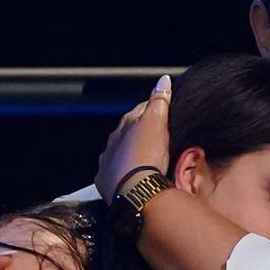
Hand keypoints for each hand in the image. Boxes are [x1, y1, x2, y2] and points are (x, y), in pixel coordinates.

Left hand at [95, 75, 173, 203]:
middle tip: (156, 136)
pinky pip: (113, 171)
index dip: (153, 108)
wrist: (134, 190)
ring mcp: (107, 160)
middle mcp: (113, 141)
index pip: (140, 109)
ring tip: (144, 157)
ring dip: (129, 151)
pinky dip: (121, 170)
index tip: (163, 110)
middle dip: (139, 131)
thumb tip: (163, 80)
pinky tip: (129, 174)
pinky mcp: (105, 180)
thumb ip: (159, 101)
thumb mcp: (156, 122)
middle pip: (128, 131)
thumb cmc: (146, 155)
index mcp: (126, 124)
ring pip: (119, 151)